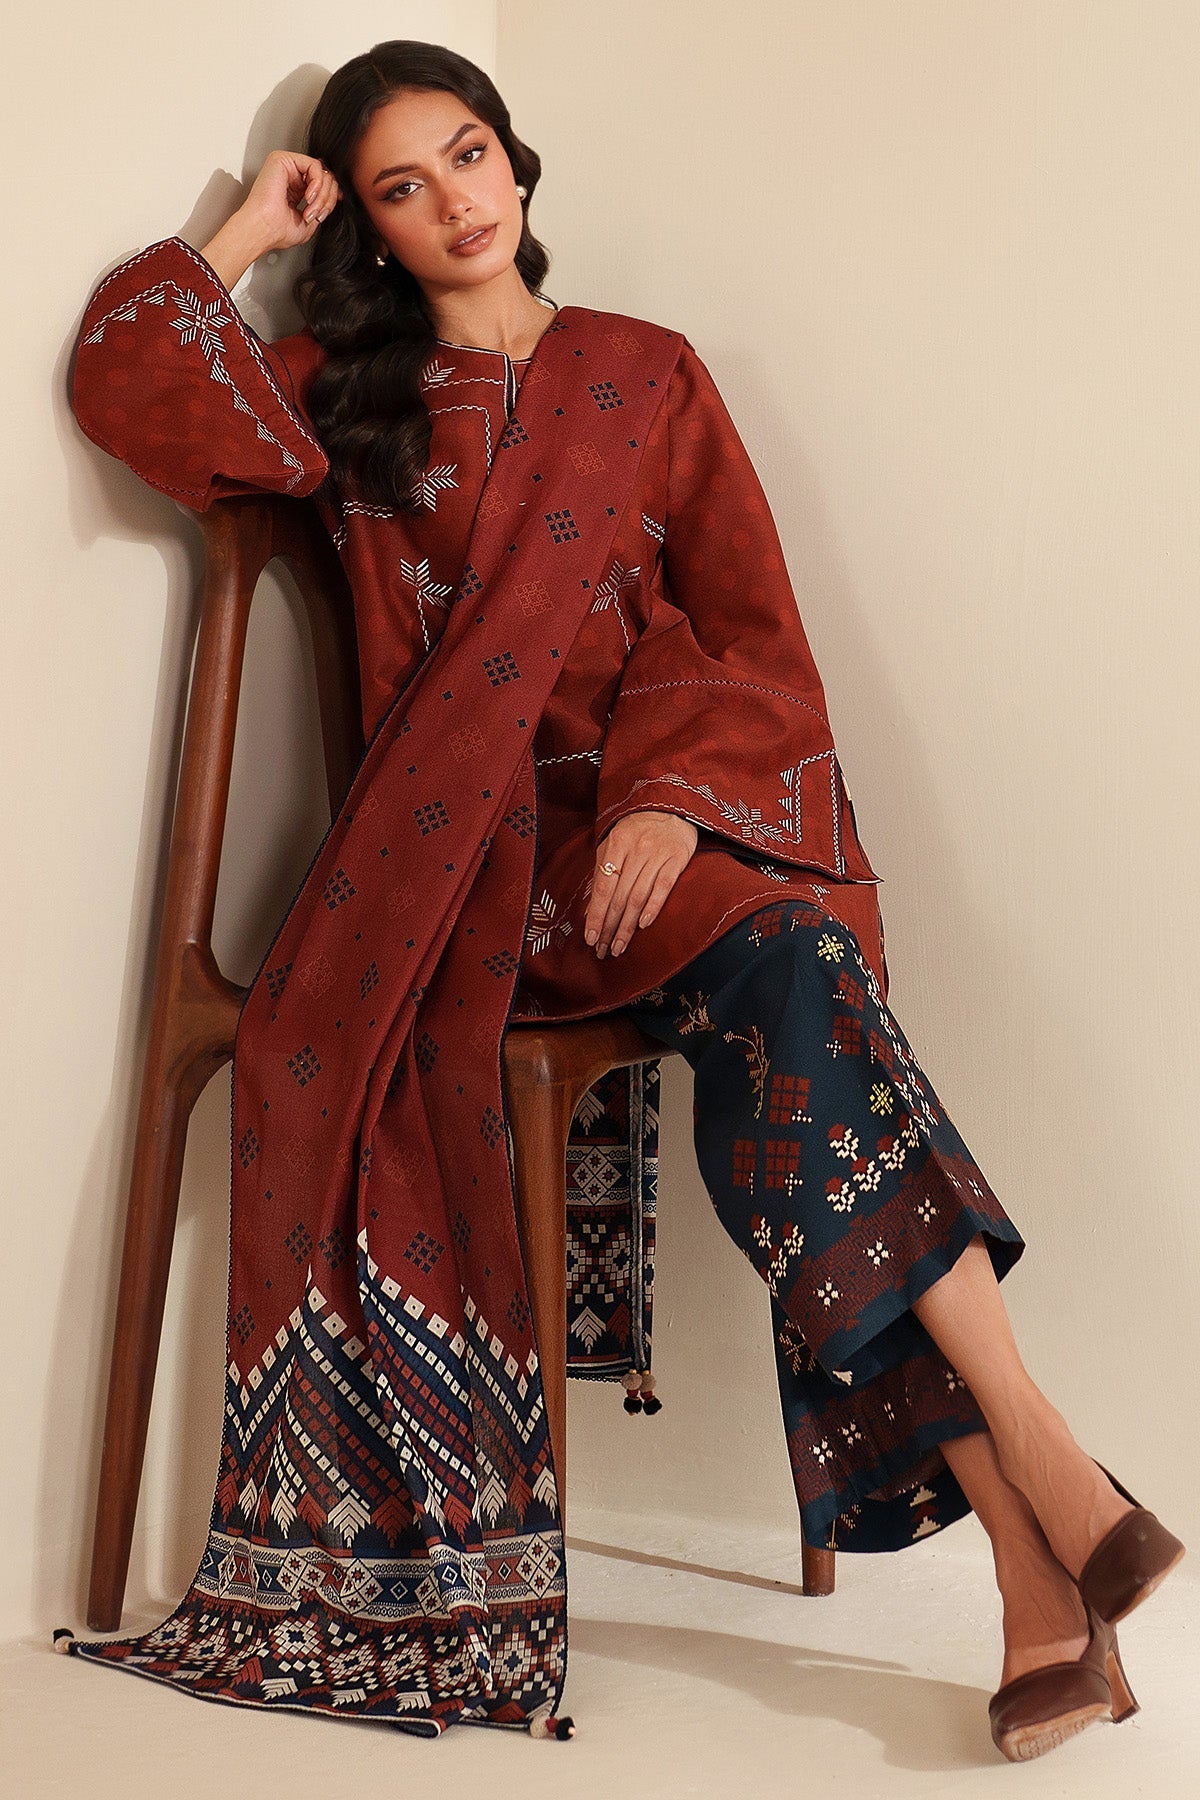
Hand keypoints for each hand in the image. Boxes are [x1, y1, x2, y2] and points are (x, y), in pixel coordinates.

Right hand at [240, 149, 343, 252]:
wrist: (264, 229)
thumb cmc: (278, 231)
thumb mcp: (309, 222)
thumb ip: (321, 206)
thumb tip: (335, 196)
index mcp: (294, 189)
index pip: (322, 184)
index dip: (331, 195)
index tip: (329, 209)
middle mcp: (290, 176)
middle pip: (325, 177)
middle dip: (327, 199)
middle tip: (318, 214)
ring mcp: (287, 166)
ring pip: (322, 172)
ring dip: (322, 195)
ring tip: (311, 210)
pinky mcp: (283, 159)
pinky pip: (314, 165)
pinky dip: (317, 183)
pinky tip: (308, 197)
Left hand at [585, 811, 698, 957]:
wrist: (670, 804)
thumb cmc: (636, 828)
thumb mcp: (614, 841)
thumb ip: (603, 870)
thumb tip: (592, 908)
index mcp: (615, 845)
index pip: (602, 887)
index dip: (595, 915)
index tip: (590, 938)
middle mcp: (636, 850)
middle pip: (619, 897)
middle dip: (609, 927)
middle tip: (603, 951)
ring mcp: (657, 854)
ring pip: (638, 896)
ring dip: (627, 926)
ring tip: (619, 946)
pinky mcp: (677, 858)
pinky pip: (663, 887)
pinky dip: (652, 907)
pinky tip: (642, 925)